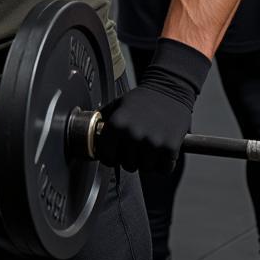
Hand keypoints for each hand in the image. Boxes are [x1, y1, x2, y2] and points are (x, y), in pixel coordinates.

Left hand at [93, 37, 210, 172]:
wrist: (168, 90)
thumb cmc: (141, 99)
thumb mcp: (116, 105)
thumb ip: (103, 121)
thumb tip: (89, 134)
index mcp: (117, 124)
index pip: (107, 157)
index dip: (110, 158)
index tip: (114, 155)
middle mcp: (133, 135)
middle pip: (128, 165)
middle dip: (130, 159)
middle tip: (134, 147)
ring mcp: (153, 143)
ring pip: (145, 168)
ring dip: (147, 161)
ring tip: (148, 146)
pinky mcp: (170, 148)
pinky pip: (164, 169)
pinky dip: (163, 164)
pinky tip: (161, 150)